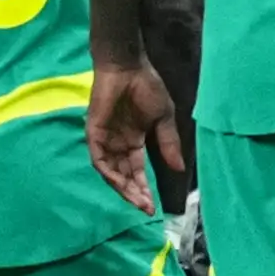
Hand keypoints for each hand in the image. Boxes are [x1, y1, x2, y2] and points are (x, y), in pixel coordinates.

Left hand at [87, 58, 182, 210]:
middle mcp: (118, 145)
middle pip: (124, 176)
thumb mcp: (164, 119)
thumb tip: (180, 169)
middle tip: (146, 208)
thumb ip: (169, 143)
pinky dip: (109, 173)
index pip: (137, 171)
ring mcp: (105, 140)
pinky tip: (120, 183)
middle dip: (134, 193)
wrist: (128, 67)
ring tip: (136, 200)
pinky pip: (99, 159)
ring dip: (122, 187)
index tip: (153, 207)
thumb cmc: (146, 87)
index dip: (145, 188)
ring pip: (111, 172)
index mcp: (134, 141)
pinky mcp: (94, 134)